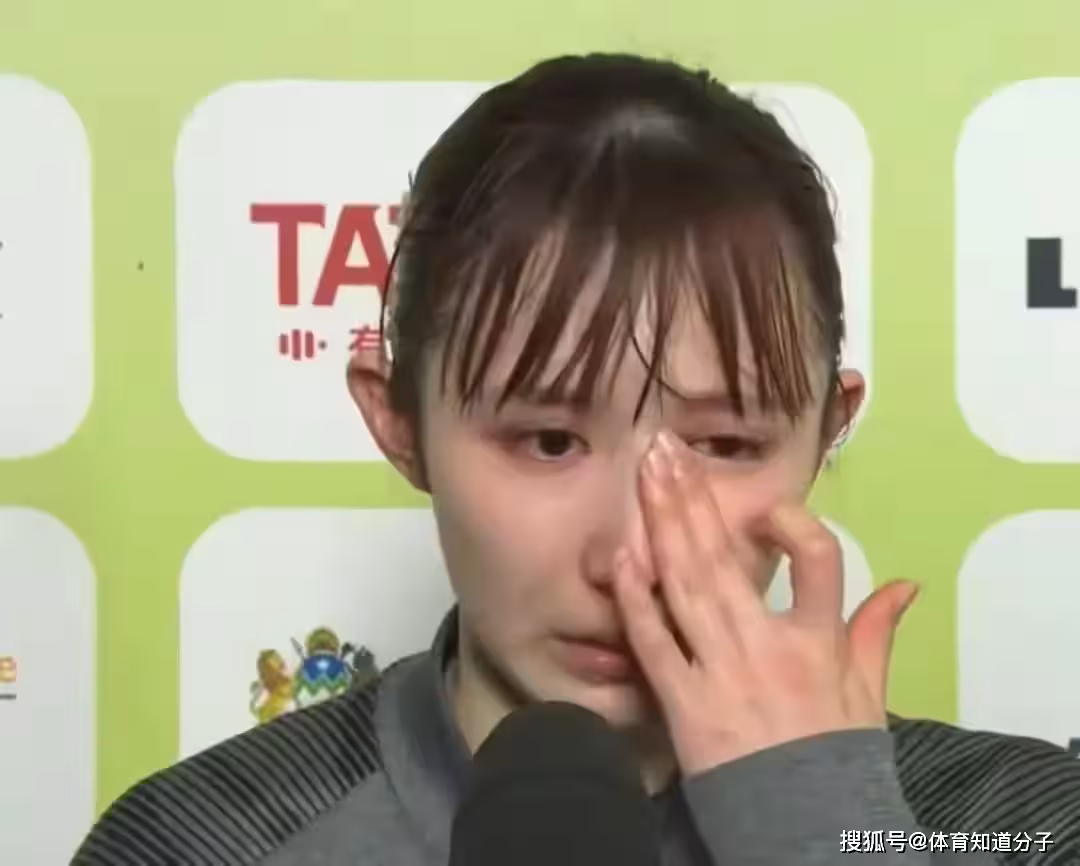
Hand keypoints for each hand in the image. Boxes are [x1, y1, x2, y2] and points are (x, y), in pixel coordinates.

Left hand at [611, 431, 917, 775]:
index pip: (817, 560)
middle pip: (725, 559)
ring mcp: (719, 672)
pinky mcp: (681, 703)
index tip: (764, 505)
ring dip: (661, 525)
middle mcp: (766, 647)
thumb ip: (878, 633)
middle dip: (692, 498)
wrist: (804, 832)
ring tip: (645, 474)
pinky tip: (621, 557)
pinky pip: (653, 644)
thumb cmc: (836, 760)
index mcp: (818, 643)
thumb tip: (905, 583)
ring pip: (686, 586)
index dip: (792, 524)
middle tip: (664, 448)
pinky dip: (636, 600)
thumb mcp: (869, 697)